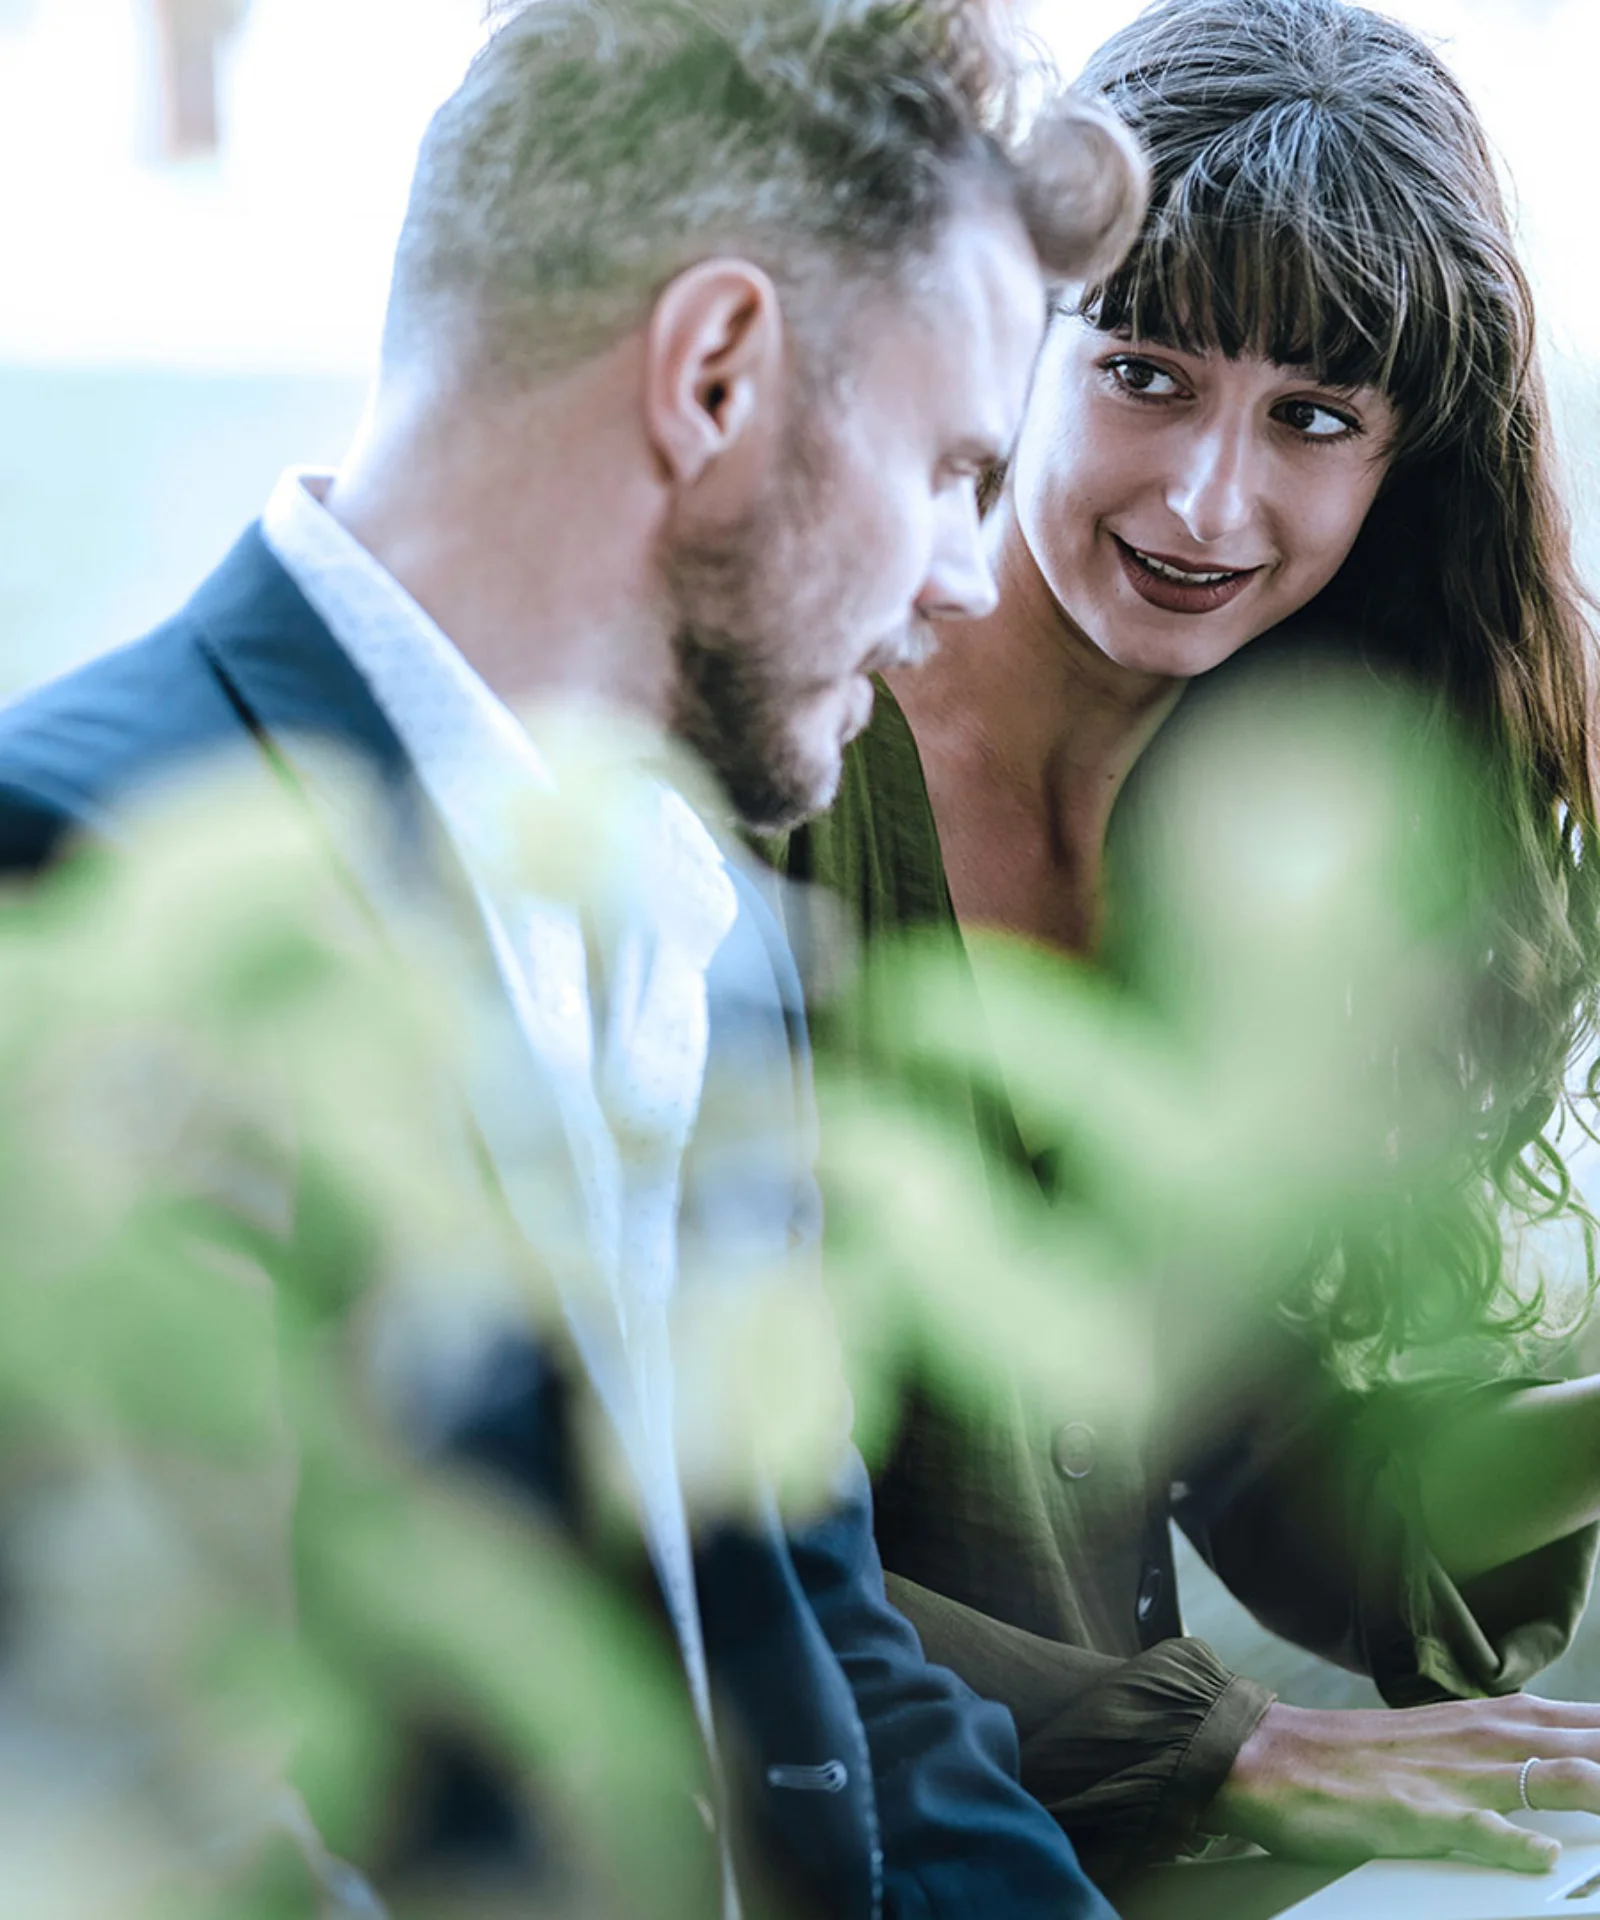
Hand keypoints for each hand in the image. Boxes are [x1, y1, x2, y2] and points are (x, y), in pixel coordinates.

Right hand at [1205, 1696, 1599, 1872]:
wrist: (1271, 1756)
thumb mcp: (1444, 1744)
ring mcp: (1453, 1778)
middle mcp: (1483, 1740)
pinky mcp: (1417, 1815)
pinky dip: (1517, 1844)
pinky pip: (1478, 1830)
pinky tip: (1544, 1859)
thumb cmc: (1356, 1759)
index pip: (1592, 1726)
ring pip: (1554, 1779)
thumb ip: (1509, 1754)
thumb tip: (1569, 1763)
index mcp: (1493, 1721)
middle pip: (1590, 1747)